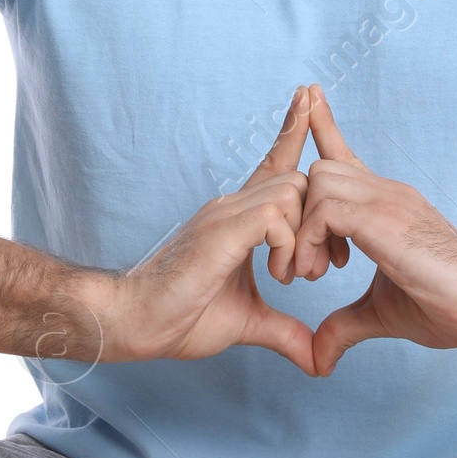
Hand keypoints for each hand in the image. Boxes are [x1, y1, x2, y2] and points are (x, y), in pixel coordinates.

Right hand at [101, 85, 316, 375]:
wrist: (133, 323)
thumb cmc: (179, 318)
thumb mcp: (249, 322)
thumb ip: (285, 331)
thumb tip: (316, 357)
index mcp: (238, 219)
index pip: (274, 165)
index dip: (292, 134)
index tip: (310, 100)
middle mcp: (231, 207)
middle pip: (296, 178)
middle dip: (322, 215)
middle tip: (323, 268)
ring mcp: (224, 215)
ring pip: (290, 191)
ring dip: (304, 235)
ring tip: (294, 277)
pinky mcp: (220, 231)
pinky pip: (273, 217)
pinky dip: (287, 245)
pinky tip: (278, 274)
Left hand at [293, 84, 456, 376]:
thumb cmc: (448, 307)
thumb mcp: (380, 314)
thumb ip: (344, 324)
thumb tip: (317, 356)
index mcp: (385, 205)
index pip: (346, 155)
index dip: (323, 128)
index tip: (306, 102)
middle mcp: (386, 193)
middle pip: (319, 170)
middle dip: (296, 213)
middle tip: (304, 268)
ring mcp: (388, 201)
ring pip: (318, 181)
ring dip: (302, 230)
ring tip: (311, 274)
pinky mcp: (387, 220)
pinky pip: (326, 210)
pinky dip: (310, 240)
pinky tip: (320, 270)